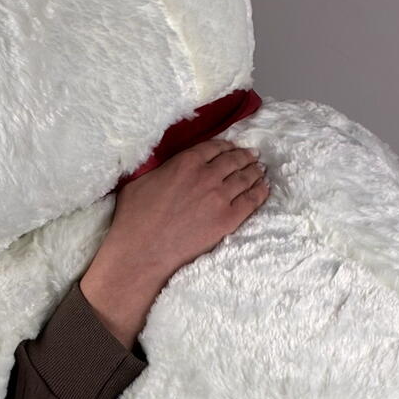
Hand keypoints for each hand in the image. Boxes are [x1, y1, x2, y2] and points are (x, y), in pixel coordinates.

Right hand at [80, 138, 268, 348]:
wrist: (143, 252)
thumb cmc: (134, 219)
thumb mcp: (139, 181)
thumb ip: (159, 168)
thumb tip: (164, 167)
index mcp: (186, 162)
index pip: (215, 147)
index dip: (227, 146)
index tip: (232, 148)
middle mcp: (207, 175)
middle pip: (234, 160)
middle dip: (245, 157)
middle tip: (252, 157)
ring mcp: (220, 197)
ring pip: (245, 178)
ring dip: (255, 172)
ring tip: (260, 171)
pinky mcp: (228, 220)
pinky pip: (252, 201)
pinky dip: (260, 192)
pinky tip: (264, 189)